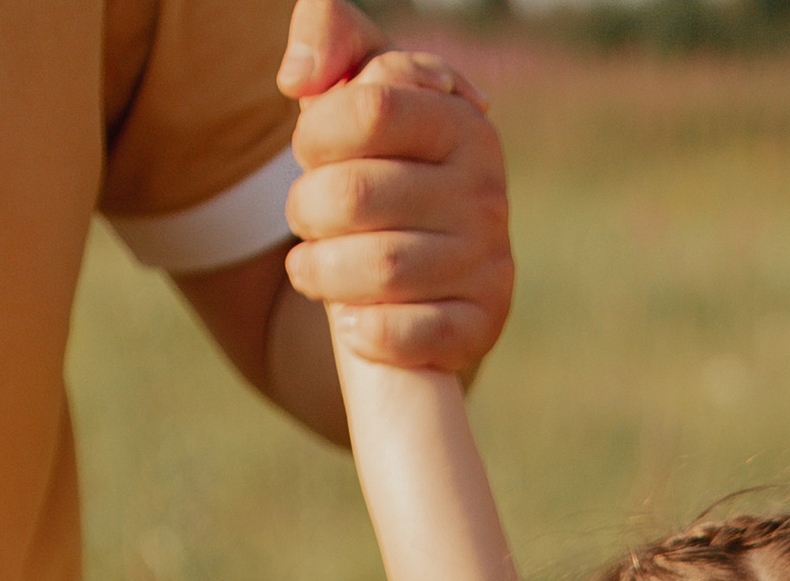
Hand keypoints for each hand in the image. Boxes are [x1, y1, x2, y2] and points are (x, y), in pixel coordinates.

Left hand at [279, 0, 514, 377]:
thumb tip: (299, 78)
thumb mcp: (354, 87)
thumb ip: (329, 35)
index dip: (316, 134)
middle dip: (306, 209)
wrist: (412, 273)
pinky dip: (366, 334)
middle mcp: (487, 190)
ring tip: (311, 269)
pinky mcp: (482, 326)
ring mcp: (490, 262)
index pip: (371, 108)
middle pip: (359, 195)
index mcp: (461, 120)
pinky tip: (353, 323)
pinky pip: (412, 335)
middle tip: (304, 218)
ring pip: (379, 269)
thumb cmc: (374, 167)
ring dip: (320, 274)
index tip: (308, 151)